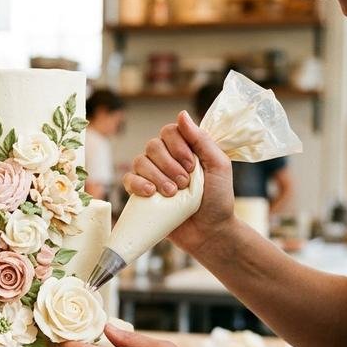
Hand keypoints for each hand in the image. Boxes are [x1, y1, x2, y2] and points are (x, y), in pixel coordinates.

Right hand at [122, 110, 235, 254]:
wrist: (209, 232)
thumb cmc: (218, 200)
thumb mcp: (219, 166)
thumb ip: (202, 140)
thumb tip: (181, 114)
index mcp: (185, 149)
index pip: (170, 131)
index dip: (177, 146)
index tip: (192, 166)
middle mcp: (166, 159)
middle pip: (153, 145)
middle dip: (168, 165)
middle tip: (184, 183)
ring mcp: (152, 176)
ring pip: (140, 161)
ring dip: (156, 176)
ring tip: (172, 193)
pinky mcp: (141, 194)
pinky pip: (128, 180)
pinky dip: (137, 184)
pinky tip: (150, 193)